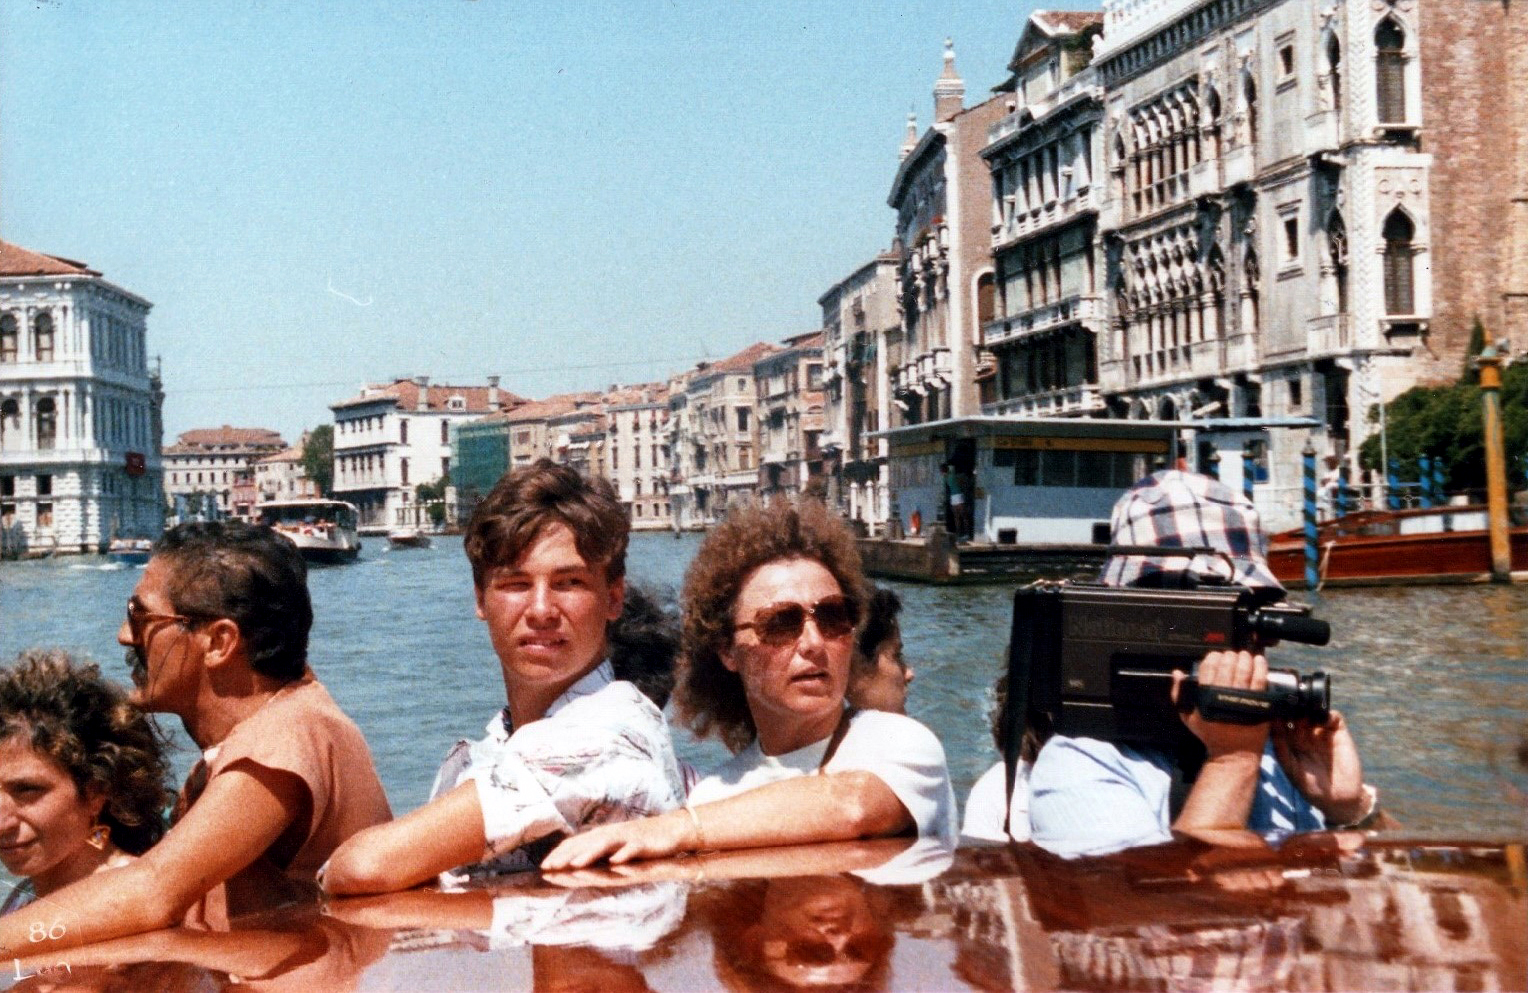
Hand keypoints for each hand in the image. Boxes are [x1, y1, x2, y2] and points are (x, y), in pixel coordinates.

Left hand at [540, 811, 693, 870]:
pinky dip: (623, 854)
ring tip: (574, 864)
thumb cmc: (641, 839)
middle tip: (549, 866)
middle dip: (567, 855)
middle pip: (586, 843)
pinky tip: (615, 861)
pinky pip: (632, 848)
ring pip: (605, 844)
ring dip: (589, 853)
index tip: (544, 865)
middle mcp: (612, 833)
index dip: (560, 853)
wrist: (671, 829)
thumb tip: (575, 858)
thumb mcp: (617, 844)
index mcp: (604, 835)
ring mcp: (628, 837)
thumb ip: (598, 849)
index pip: (577, 842)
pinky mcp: (644, 842)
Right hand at [1173, 650, 1270, 758]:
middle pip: (1227, 666)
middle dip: (1228, 656)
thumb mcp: (1189, 716)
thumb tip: (1177, 672)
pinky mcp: (1258, 703)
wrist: (1234, 752)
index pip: (1208, 668)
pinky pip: (1260, 680)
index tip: (1215, 656)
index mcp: (1205, 697)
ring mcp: (1242, 699)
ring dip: (1244, 658)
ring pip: (1244, 670)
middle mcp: (1223, 695)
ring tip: (1243, 655)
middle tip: (1230, 655)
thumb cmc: (1211, 734)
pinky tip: (1259, 661)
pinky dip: (1260, 667)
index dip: (1212, 658)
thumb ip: (1179, 693)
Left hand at [1272, 709, 1365, 823]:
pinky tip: (1323, 719)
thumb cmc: (1311, 787)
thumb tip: (1272, 726)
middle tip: (1290, 705)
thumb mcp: (1292, 769)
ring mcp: (1321, 733)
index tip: (1273, 708)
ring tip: (1306, 711)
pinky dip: (1329, 714)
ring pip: (1313, 712)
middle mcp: (1304, 734)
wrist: (1340, 798)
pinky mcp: (1339, 733)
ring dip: (1309, 708)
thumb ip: (1281, 749)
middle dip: (1292, 708)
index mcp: (1290, 742)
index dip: (1277, 715)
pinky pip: (1333, 718)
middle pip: (1296, 714)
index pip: (1281, 723)